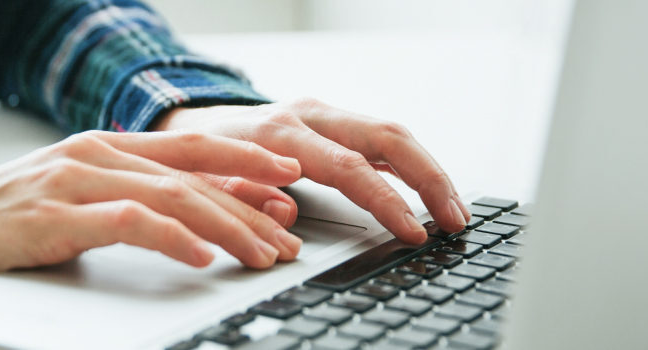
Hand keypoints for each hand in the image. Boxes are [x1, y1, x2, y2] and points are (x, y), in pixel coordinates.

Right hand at [0, 131, 303, 300]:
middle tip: (290, 235)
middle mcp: (90, 156)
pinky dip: (171, 237)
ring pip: (170, 195)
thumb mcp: (68, 207)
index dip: (243, 164)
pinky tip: (199, 256)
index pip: (188, 150)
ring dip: (226, 225)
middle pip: (191, 173)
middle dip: (249, 203)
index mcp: (98, 150)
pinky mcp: (51, 219)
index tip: (288, 182)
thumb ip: (124, 206)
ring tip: (263, 253)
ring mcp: (70, 183)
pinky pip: (126, 223)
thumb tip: (186, 225)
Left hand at [152, 98, 471, 243]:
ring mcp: (325, 115)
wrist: (191, 128)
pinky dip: (414, 165)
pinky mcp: (336, 122)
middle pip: (385, 137)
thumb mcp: (209, 187)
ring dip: (430, 172)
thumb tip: (286, 215)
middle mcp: (307, 115)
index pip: (347, 166)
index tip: (412, 231)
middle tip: (454, 219)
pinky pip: (385, 139)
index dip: (384, 200)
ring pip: (393, 134)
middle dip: (428, 179)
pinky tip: (434, 193)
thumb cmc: (200, 162)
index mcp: (278, 133)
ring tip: (455, 212)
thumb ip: (244, 200)